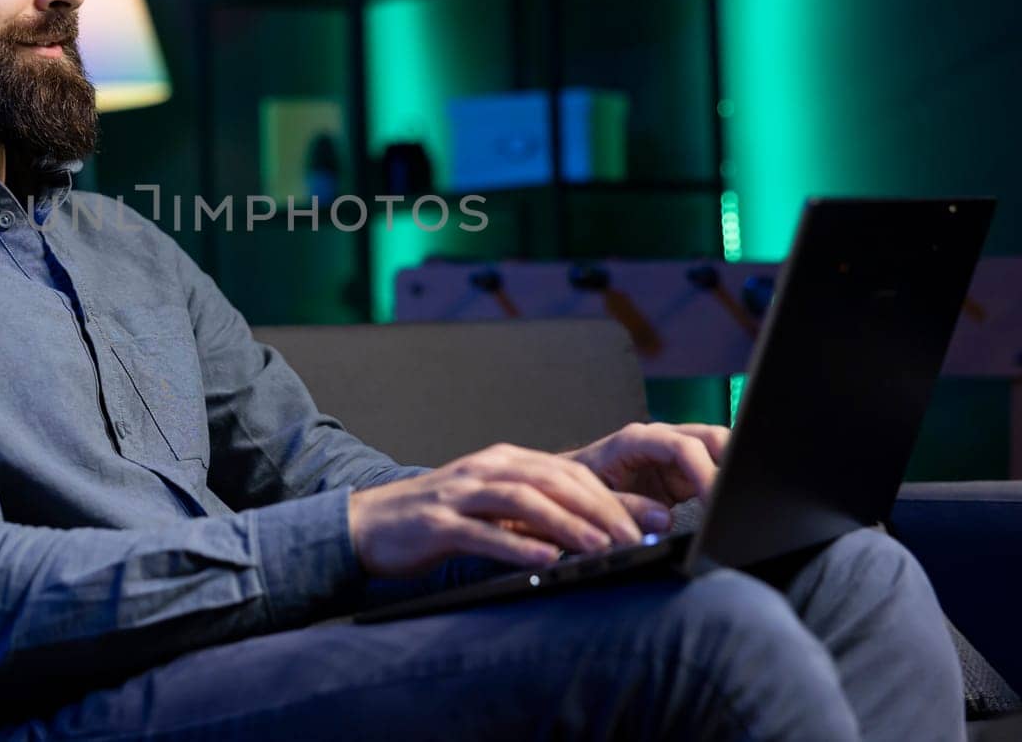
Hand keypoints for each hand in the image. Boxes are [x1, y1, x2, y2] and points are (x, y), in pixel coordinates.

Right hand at [347, 443, 673, 577]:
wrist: (368, 525)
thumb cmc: (437, 521)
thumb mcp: (493, 511)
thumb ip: (538, 516)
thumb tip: (598, 533)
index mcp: (503, 461)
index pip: (570, 471)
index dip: (615, 495)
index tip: (653, 519)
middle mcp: (484, 469)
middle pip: (554, 480)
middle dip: (602, 508)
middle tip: (639, 536)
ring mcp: (459, 494)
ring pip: (524, 499)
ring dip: (568, 524)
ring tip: (602, 547)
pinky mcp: (437, 523)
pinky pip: (483, 531)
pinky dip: (517, 544)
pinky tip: (545, 560)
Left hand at [562, 422, 729, 506]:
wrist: (568, 487)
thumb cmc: (578, 486)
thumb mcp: (596, 499)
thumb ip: (627, 508)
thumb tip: (662, 520)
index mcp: (637, 440)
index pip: (683, 447)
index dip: (705, 471)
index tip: (718, 498)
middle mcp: (660, 439)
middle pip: (711, 438)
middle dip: (732, 462)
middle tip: (739, 500)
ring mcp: (674, 453)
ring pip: (718, 448)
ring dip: (733, 470)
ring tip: (741, 500)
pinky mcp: (682, 472)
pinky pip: (713, 469)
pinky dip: (726, 482)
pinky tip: (731, 502)